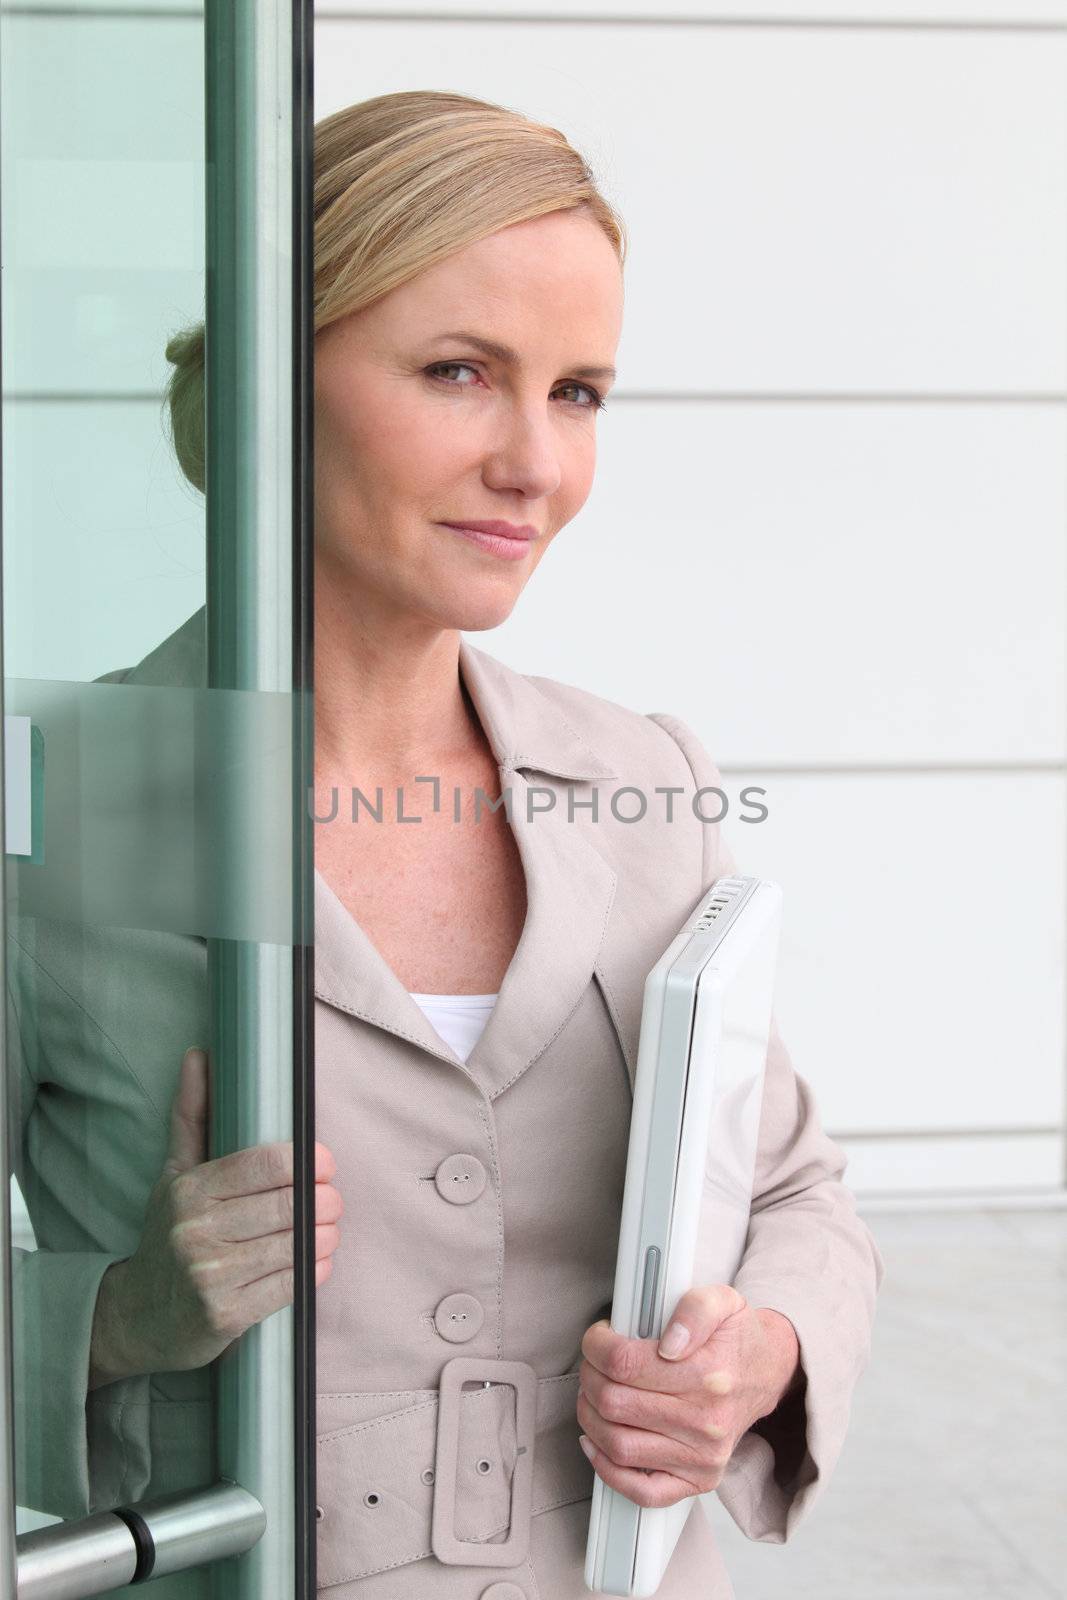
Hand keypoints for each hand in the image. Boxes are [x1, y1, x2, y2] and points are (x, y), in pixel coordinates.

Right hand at [89, 1047, 342, 1388]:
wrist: (136, 1315)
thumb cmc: (167, 1234)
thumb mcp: (174, 1173)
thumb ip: (193, 1114)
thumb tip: (198, 1053)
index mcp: (190, 1189)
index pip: (266, 1164)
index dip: (308, 1162)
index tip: (325, 1164)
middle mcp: (196, 1230)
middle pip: (288, 1206)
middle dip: (324, 1202)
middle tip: (333, 1201)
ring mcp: (210, 1276)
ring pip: (295, 1245)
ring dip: (324, 1237)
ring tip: (327, 1230)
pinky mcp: (225, 1315)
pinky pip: (290, 1286)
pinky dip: (313, 1271)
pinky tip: (315, 1262)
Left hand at [577, 1285, 800, 1507]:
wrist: (765, 1374)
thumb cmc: (736, 1338)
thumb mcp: (722, 1301)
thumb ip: (694, 1310)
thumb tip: (670, 1343)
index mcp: (708, 1374)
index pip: (625, 1364)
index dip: (597, 1346)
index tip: (597, 1338)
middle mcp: (706, 1422)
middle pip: (614, 1403)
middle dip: (589, 1377)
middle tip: (593, 1363)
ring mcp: (702, 1457)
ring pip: (619, 1445)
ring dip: (590, 1417)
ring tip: (592, 1395)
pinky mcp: (698, 1480)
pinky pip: (644, 1492)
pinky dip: (608, 1471)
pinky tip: (595, 1443)